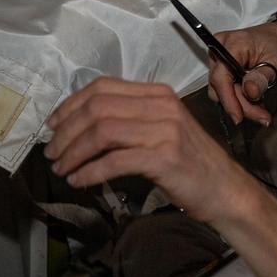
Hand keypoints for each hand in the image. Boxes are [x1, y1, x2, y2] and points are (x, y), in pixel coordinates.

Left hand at [44, 77, 251, 222]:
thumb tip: (81, 127)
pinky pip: (115, 161)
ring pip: (102, 132)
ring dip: (73, 152)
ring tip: (61, 168)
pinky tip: (80, 181)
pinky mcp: (164, 157)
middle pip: (97, 108)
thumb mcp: (162, 130)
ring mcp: (164, 130)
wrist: (224, 189)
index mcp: (158, 93)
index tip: (53, 125)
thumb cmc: (190, 162)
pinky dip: (90, 171)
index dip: (71, 104)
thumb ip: (130, 120)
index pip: (103, 87)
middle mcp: (161, 105)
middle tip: (51, 153)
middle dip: (66, 131)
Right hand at [208, 20, 276, 125]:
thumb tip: (249, 92)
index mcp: (233, 43)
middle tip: (262, 116)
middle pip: (220, 86)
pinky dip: (240, 97)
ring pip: (222, 90)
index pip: (221, 77)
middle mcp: (221, 48)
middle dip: (240, 104)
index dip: (228, 100)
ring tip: (261, 109)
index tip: (239, 117)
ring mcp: (220, 56)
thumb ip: (261, 78)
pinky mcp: (223, 65)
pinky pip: (226, 87)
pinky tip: (256, 102)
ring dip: (241, 103)